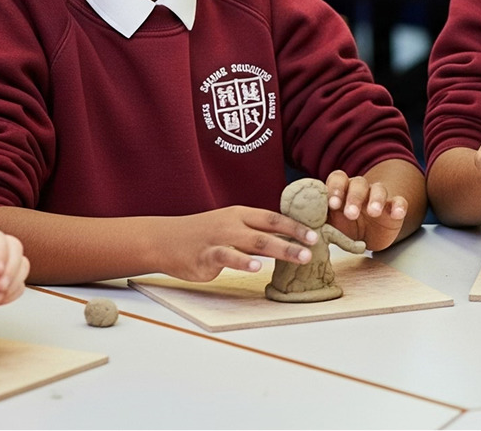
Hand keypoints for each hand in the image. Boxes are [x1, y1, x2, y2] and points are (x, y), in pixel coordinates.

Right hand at [160, 206, 319, 281]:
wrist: (165, 239)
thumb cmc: (203, 234)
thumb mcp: (230, 226)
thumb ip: (254, 233)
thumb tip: (285, 241)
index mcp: (240, 214)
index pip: (273, 217)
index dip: (295, 225)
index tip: (315, 234)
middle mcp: (232, 223)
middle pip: (268, 230)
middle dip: (293, 240)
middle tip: (313, 250)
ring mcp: (219, 238)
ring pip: (253, 242)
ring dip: (279, 250)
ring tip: (298, 257)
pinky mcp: (206, 255)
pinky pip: (227, 256)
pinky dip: (243, 261)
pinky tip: (256, 267)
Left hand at [323, 169, 407, 250]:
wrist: (368, 237)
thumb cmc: (344, 227)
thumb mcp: (329, 226)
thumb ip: (316, 221)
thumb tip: (296, 225)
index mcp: (342, 191)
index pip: (338, 179)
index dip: (335, 188)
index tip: (332, 204)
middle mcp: (360, 190)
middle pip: (358, 183)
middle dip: (353, 196)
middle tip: (350, 213)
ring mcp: (378, 198)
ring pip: (378, 189)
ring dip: (375, 198)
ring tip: (372, 212)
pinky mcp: (394, 208)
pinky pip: (399, 201)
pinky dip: (399, 205)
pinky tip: (397, 213)